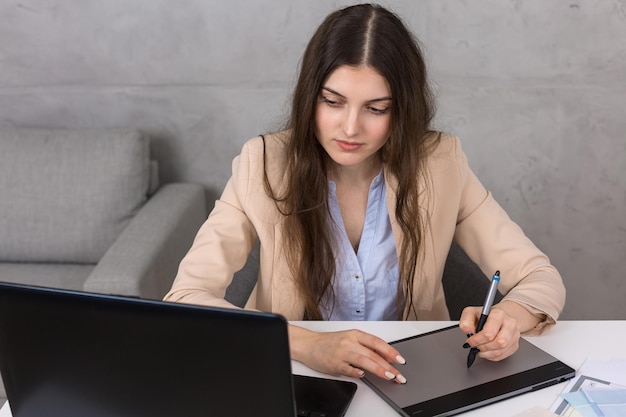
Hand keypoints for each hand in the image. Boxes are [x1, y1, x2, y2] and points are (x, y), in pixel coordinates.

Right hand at [288, 324, 406, 383]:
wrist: (309, 344)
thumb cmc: (330, 342)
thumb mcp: (349, 339)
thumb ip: (365, 346)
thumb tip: (384, 357)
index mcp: (355, 334)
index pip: (377, 342)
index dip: (390, 351)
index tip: (400, 360)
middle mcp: (350, 342)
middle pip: (373, 354)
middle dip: (389, 365)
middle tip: (399, 375)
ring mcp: (342, 352)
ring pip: (364, 360)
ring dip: (378, 369)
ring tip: (389, 376)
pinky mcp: (334, 363)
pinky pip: (348, 369)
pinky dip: (356, 372)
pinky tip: (363, 376)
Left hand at [459, 303, 520, 361]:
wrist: (501, 316)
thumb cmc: (486, 315)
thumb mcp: (472, 312)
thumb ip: (466, 321)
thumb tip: (468, 332)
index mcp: (498, 314)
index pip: (489, 332)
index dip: (477, 340)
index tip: (471, 341)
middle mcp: (509, 324)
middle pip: (498, 343)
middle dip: (483, 347)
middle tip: (476, 345)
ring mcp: (514, 335)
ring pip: (500, 351)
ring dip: (487, 353)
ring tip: (480, 348)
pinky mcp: (515, 345)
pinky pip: (502, 356)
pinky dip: (491, 356)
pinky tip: (487, 350)